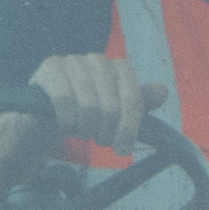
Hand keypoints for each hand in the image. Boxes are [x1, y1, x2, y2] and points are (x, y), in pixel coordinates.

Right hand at [30, 51, 154, 151]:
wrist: (45, 117)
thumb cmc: (86, 116)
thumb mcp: (116, 113)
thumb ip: (137, 103)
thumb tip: (163, 91)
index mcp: (118, 68)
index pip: (133, 99)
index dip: (129, 128)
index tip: (123, 150)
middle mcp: (98, 59)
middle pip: (112, 106)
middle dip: (106, 132)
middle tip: (99, 140)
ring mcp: (73, 60)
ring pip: (88, 106)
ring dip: (85, 129)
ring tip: (81, 132)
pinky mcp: (51, 67)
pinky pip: (65, 100)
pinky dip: (67, 120)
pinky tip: (64, 125)